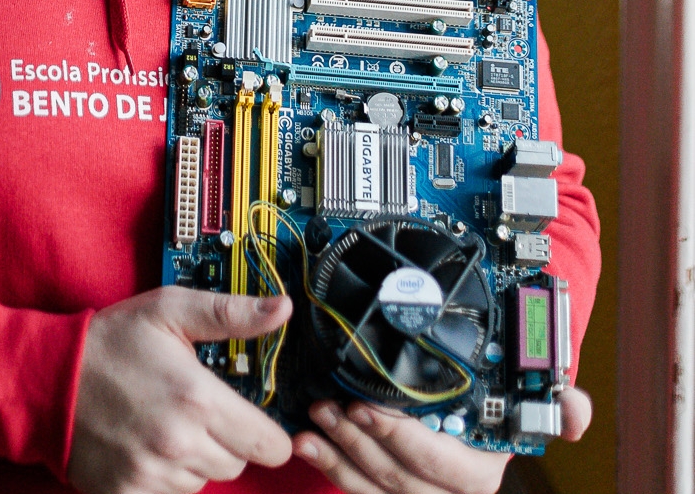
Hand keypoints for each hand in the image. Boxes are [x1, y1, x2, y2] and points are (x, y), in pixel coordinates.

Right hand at [68, 287, 292, 493]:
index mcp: (198, 399)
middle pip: (239, 464)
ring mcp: (153, 475)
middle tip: (196, 408)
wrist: (47, 377)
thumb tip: (281, 310)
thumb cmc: (111, 340)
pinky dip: (165, 477)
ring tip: (164, 421)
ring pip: (204, 480)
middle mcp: (180, 444)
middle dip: (227, 439)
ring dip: (195, 457)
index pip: (271, 445)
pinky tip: (146, 445)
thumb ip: (230, 314)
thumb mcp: (168, 310)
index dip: (267, 431)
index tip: (250, 416)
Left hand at [292, 386, 592, 493]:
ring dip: (338, 457)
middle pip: (399, 480)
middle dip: (358, 444)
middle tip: (326, 407)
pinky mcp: (386, 493)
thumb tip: (577, 417)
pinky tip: (308, 445)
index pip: (441, 466)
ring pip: (374, 489)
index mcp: (480, 474)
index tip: (366, 407)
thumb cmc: (495, 405)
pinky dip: (332, 469)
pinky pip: (360, 492)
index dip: (402, 440)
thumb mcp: (528, 400)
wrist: (474, 415)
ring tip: (310, 424)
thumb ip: (559, 405)